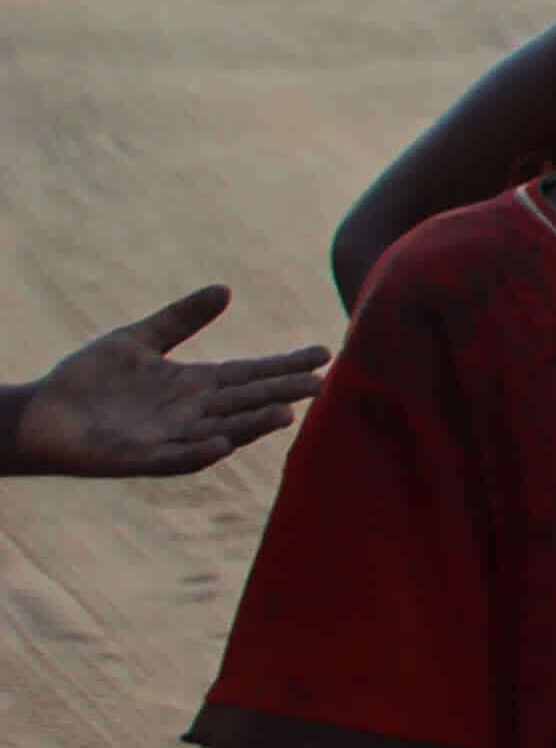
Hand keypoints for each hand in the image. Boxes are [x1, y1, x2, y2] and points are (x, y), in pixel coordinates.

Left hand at [6, 288, 322, 479]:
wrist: (39, 414)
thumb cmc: (87, 380)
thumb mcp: (138, 339)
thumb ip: (181, 318)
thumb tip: (226, 290)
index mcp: (193, 385)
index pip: (250, 373)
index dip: (285, 364)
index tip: (323, 353)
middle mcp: (190, 413)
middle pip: (245, 400)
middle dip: (281, 393)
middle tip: (319, 383)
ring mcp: (167, 438)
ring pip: (221, 430)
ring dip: (252, 425)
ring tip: (285, 414)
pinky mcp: (138, 458)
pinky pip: (174, 458)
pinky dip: (198, 452)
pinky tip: (221, 442)